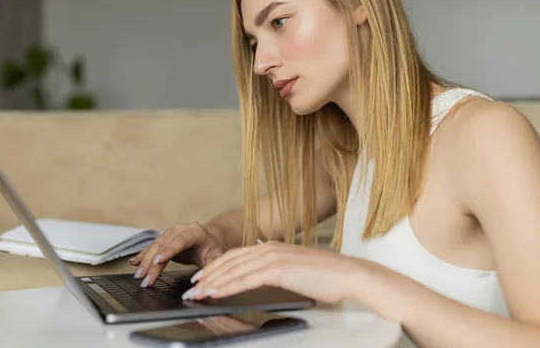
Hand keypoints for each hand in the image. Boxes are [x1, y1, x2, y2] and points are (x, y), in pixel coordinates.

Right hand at [129, 222, 222, 287]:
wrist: (207, 239)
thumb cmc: (211, 249)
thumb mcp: (216, 258)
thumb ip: (212, 267)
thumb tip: (205, 282)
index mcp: (194, 232)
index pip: (180, 240)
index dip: (169, 250)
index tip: (159, 261)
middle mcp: (180, 229)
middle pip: (164, 246)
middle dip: (153, 263)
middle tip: (145, 278)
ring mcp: (170, 233)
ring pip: (155, 247)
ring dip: (145, 262)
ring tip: (139, 275)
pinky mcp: (163, 239)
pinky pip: (151, 247)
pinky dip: (143, 255)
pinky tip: (135, 262)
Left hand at [183, 241, 356, 303]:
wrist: (347, 274)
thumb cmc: (326, 276)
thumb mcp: (295, 269)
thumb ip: (277, 268)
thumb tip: (264, 275)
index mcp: (271, 246)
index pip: (235, 256)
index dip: (216, 266)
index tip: (202, 277)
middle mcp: (268, 247)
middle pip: (229, 261)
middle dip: (208, 275)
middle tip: (191, 286)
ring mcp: (272, 256)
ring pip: (233, 270)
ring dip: (212, 282)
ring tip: (196, 293)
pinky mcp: (277, 269)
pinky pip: (245, 279)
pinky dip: (226, 286)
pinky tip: (214, 293)